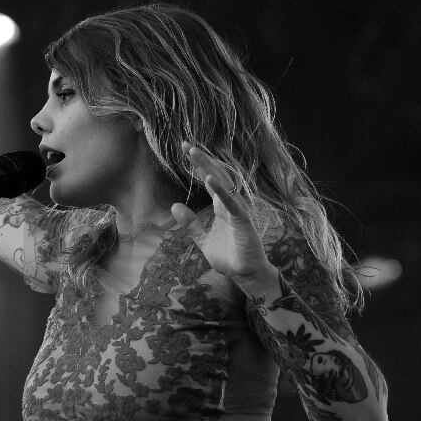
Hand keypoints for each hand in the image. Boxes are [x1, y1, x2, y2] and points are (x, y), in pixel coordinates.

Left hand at [170, 142, 276, 288]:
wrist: (245, 275)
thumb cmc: (229, 256)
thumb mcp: (203, 239)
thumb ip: (191, 223)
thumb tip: (175, 206)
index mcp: (221, 206)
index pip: (209, 180)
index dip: (198, 165)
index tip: (185, 150)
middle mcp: (230, 204)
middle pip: (216, 175)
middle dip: (202, 160)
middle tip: (186, 145)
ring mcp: (238, 210)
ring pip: (224, 184)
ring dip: (210, 168)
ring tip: (195, 154)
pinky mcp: (243, 221)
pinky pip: (232, 203)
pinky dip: (222, 191)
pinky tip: (211, 180)